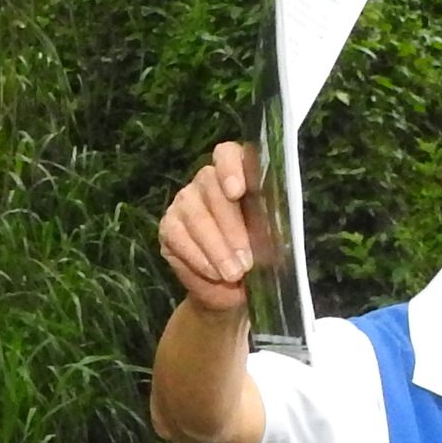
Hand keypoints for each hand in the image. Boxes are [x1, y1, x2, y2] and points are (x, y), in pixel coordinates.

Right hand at [158, 141, 271, 313]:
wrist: (232, 288)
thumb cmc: (258, 258)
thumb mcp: (272, 244)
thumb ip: (271, 231)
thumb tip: (273, 235)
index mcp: (239, 174)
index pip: (228, 154)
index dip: (230, 168)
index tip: (237, 192)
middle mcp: (207, 181)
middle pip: (211, 187)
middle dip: (230, 226)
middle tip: (246, 260)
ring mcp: (185, 202)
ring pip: (195, 214)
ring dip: (216, 247)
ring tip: (233, 273)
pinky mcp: (169, 227)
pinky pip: (179, 237)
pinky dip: (199, 258)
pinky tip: (214, 274)